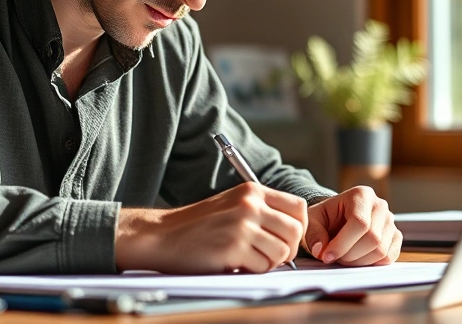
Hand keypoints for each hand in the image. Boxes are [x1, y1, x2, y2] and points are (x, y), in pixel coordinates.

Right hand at [115, 183, 306, 273]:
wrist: (163, 235)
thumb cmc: (198, 224)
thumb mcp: (232, 204)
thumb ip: (261, 210)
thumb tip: (294, 230)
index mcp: (252, 191)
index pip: (298, 207)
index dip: (298, 227)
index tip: (286, 238)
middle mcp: (250, 204)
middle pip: (295, 231)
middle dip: (289, 249)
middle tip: (271, 255)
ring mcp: (242, 225)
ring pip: (282, 251)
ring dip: (270, 262)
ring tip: (250, 259)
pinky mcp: (234, 247)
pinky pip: (263, 266)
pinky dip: (253, 270)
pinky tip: (236, 262)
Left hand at [302, 186, 401, 266]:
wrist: (336, 220)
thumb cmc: (325, 218)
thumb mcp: (312, 221)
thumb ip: (313, 233)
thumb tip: (320, 250)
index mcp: (361, 195)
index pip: (360, 222)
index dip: (342, 244)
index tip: (326, 256)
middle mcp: (380, 205)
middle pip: (372, 238)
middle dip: (349, 255)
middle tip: (334, 258)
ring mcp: (390, 221)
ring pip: (381, 250)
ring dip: (359, 261)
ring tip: (343, 257)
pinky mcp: (395, 237)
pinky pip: (389, 257)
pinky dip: (371, 263)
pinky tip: (356, 259)